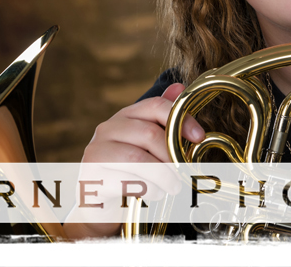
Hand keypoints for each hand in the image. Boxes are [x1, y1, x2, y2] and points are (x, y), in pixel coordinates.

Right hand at [63, 83, 204, 239]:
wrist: (100, 200)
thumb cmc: (130, 169)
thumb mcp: (148, 143)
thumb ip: (162, 118)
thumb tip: (179, 88)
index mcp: (124, 116)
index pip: (155, 105)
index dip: (181, 119)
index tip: (199, 137)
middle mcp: (107, 129)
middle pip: (148, 133)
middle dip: (172, 154)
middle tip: (184, 172)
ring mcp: (96, 151)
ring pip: (137, 158)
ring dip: (163, 175)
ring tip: (174, 187)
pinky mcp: (91, 176)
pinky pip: (125, 181)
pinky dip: (148, 189)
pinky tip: (156, 194)